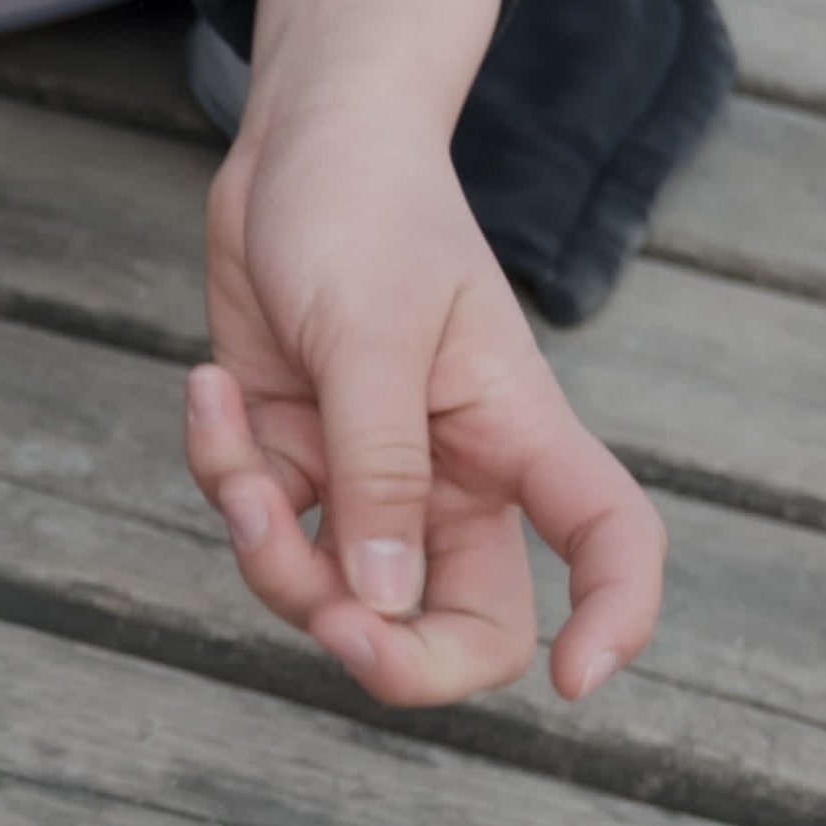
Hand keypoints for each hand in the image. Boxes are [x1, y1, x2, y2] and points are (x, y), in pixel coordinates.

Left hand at [185, 0, 664, 704]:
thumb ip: (377, 467)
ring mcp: (370, 472)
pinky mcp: (295, 455)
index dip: (617, 621)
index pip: (610, 541)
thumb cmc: (361, 207)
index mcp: (515, 435)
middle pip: (454, 622)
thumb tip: (383, 603)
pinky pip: (258, 518)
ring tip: (230, 435)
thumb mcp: (368, 333)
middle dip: (387, 650)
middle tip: (331, 627)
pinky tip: (208, 388)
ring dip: (269, 546)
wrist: (294, 142)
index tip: (576, 683)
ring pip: (334, 589)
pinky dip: (221, 468)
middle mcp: (453, 472)